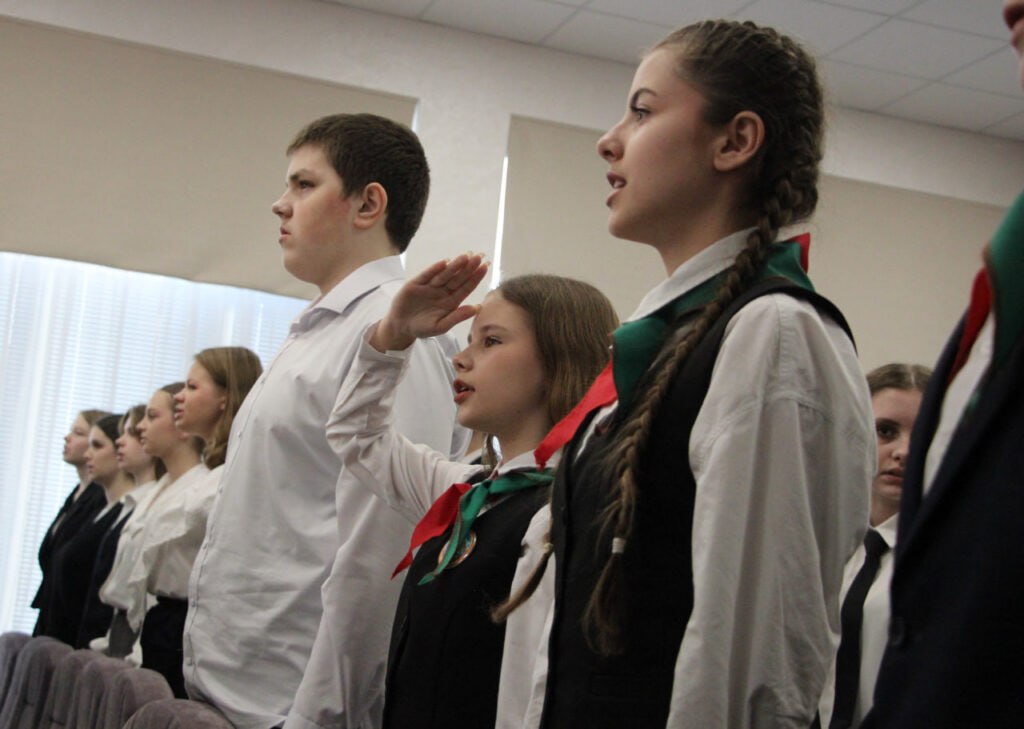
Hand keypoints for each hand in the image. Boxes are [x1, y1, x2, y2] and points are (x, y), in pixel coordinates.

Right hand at [370, 253, 488, 351]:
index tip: (485, 268)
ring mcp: (430, 286)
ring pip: (444, 274)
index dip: (475, 278)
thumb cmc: (423, 328)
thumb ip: (457, 317)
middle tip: (479, 257)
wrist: (401, 327)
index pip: (466, 287)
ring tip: (465, 257)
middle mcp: (442, 291)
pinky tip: (444, 262)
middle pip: (457, 278)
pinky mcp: (416, 284)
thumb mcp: (441, 326)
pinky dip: (434, 269)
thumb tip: (477, 308)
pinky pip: (426, 275)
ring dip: (454, 266)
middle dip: (468, 268)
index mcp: (451, 301)